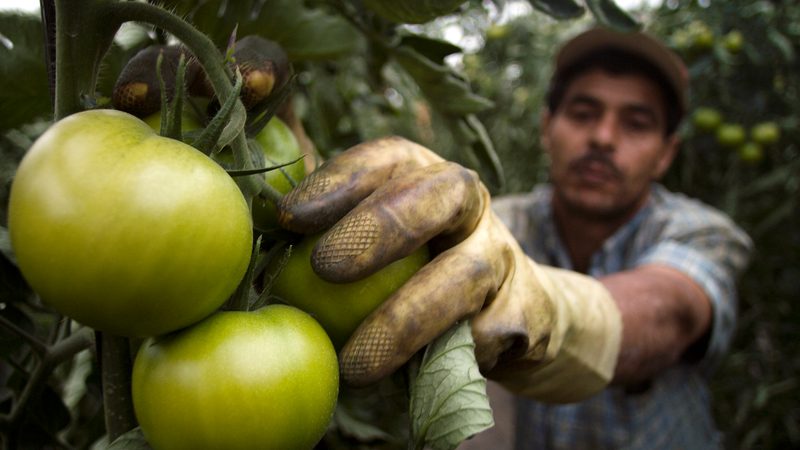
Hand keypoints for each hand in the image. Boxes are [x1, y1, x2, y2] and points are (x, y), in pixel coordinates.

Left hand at [278, 136, 621, 402]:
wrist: (516, 314)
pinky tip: (418, 383)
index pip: (387, 160)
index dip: (340, 181)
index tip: (289, 217)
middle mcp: (470, 205)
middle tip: (324, 266)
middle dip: (382, 226)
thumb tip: (251, 226)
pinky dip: (451, 358)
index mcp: (426, 176)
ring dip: (407, 317)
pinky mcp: (526, 311)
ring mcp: (503, 254)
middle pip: (439, 195)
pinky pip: (489, 334)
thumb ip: (331, 227)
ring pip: (465, 274)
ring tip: (355, 363)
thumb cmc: (423, 272)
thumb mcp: (385, 241)